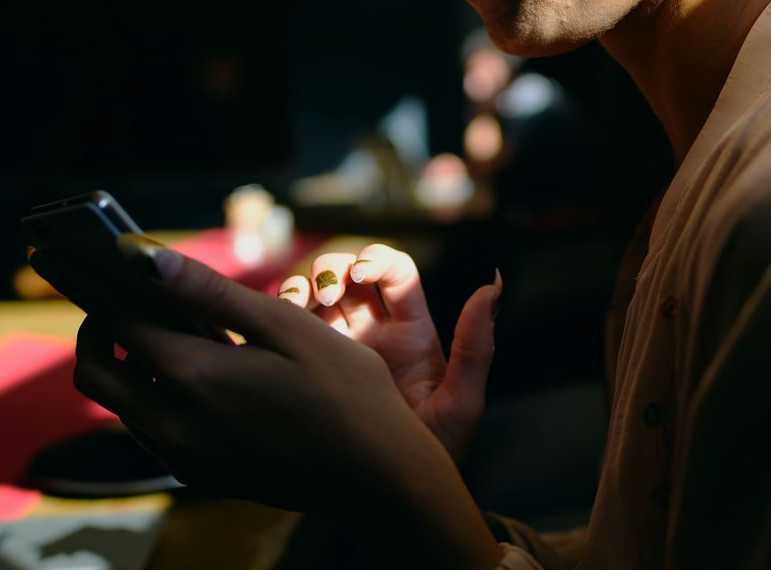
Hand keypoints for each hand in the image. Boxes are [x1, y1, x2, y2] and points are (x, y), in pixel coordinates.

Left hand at [31, 239, 500, 567]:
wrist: (376, 474)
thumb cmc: (345, 391)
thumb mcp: (287, 327)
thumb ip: (211, 292)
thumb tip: (143, 257)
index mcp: (194, 375)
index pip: (114, 320)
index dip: (92, 283)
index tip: (73, 255)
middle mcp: (173, 421)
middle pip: (94, 369)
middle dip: (93, 326)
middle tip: (114, 295)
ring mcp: (182, 454)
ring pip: (117, 402)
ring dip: (122, 361)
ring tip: (160, 326)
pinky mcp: (197, 472)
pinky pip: (148, 427)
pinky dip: (149, 391)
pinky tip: (191, 371)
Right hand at [277, 244, 501, 461]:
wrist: (393, 499)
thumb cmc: (434, 454)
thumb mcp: (460, 404)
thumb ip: (477, 346)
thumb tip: (495, 283)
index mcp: (411, 332)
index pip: (395, 272)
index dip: (376, 260)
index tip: (361, 274)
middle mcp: (372, 333)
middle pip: (348, 275)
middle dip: (333, 269)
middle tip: (326, 295)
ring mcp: (336, 350)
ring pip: (313, 296)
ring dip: (301, 287)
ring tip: (296, 307)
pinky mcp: (306, 368)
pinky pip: (287, 331)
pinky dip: (277, 315)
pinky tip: (275, 326)